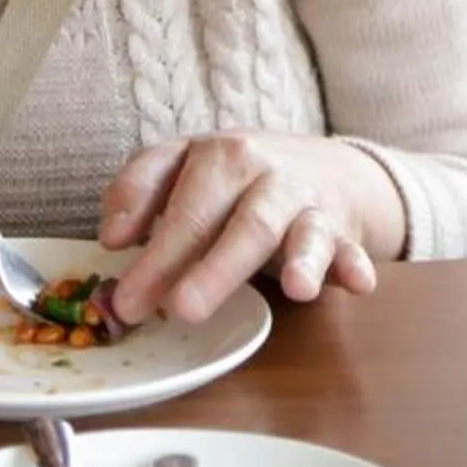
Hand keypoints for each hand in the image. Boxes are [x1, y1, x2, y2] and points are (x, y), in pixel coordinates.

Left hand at [97, 132, 403, 324]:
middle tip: (178, 310)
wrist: (321, 165)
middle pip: (236, 222)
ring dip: (298, 259)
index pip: (178, 201)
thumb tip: (111, 238)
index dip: (148, 241)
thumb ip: (139, 191)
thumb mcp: (181, 167)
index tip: (120, 280)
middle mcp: (262, 173)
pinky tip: (356, 283)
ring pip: (296, 231)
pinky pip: (349, 249)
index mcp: (214, 155)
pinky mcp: (342, 232)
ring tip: (294, 290)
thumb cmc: (233, 178)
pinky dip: (353, 266)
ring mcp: (305, 202)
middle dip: (208, 267)